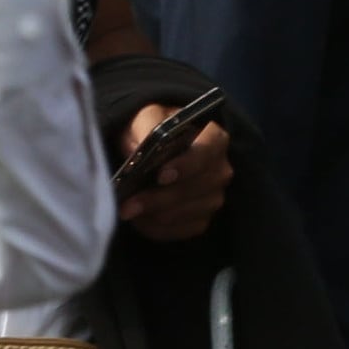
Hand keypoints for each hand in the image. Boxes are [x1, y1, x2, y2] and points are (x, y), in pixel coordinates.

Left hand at [116, 103, 233, 242]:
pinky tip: (139, 220)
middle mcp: (220, 170)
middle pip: (196, 188)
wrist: (152, 151)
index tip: (160, 176)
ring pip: (186, 213)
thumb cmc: (153, 130)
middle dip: (159, 198)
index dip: (186, 165)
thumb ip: (146, 126)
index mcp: (214, 138)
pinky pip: (181, 231)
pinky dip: (157, 228)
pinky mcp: (202, 220)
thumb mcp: (146, 117)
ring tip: (127, 210)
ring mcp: (214, 198)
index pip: (208, 152)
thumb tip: (141, 148)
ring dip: (154, 215)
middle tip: (127, 205)